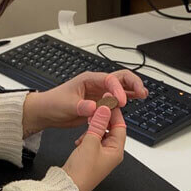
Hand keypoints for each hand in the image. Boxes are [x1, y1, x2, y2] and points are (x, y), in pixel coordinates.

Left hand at [22, 70, 146, 136]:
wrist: (46, 112)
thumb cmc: (53, 103)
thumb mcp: (66, 105)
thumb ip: (81, 106)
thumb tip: (95, 107)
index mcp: (89, 79)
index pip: (110, 80)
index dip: (118, 90)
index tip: (122, 102)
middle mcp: (96, 84)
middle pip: (120, 78)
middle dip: (132, 83)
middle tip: (142, 92)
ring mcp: (99, 94)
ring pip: (121, 88)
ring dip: (132, 90)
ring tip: (143, 95)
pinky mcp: (99, 104)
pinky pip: (116, 100)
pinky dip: (126, 100)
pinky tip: (135, 102)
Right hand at [62, 105, 125, 190]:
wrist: (68, 187)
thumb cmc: (82, 172)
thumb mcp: (90, 143)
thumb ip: (98, 124)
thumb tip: (105, 110)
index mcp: (116, 151)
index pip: (120, 126)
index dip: (114, 113)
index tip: (108, 102)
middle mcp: (111, 153)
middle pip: (111, 130)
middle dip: (102, 120)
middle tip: (94, 111)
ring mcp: (101, 156)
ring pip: (100, 135)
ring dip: (93, 129)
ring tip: (86, 128)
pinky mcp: (92, 157)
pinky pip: (92, 141)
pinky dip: (86, 138)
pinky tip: (79, 141)